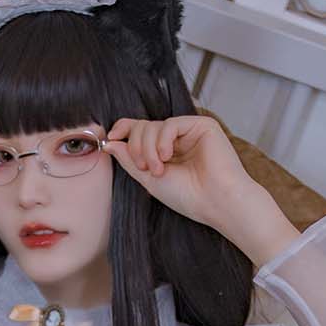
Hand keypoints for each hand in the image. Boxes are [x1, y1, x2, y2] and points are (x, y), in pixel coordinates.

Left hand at [105, 115, 257, 236]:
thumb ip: (130, 160)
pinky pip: (170, 124)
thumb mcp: (149, 179)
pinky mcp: (202, 125)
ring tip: (158, 170)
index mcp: (165, 151)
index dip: (123, 129)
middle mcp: (176, 139)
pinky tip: (167, 157)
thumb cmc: (188, 196)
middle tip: (144, 168)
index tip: (110, 138)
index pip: (140, 131)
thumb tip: (109, 142)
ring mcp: (189, 131)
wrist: (216, 202)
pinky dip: (162, 140)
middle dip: (137, 147)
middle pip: (143, 127)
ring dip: (148, 148)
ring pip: (154, 125)